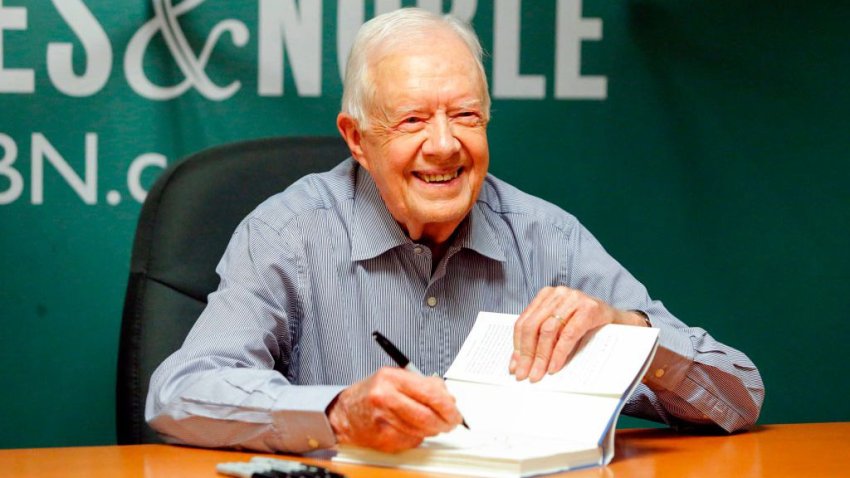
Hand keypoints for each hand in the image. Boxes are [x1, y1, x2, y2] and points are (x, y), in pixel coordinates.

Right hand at [327, 367, 462, 451]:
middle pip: (427, 415)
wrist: (346, 413)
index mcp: (391, 378)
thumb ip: (423, 384)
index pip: (429, 393)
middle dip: (445, 421)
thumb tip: (448, 397)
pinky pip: (412, 440)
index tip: (456, 411)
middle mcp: (385, 398)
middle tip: (451, 421)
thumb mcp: (395, 377)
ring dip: (433, 429)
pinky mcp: (383, 439)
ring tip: (431, 423)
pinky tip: (411, 428)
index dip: (447, 405)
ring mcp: (383, 421)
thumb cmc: (371, 394)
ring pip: (422, 430)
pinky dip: (418, 436)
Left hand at [510, 286, 646, 381]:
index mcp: (546, 295)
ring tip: (538, 374)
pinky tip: (554, 367)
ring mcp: (574, 298)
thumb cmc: (588, 327)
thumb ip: (542, 338)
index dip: (517, 347)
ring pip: (548, 330)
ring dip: (541, 357)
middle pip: (533, 326)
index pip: (524, 322)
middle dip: (527, 354)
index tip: (514, 367)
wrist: (621, 323)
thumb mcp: (561, 328)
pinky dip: (559, 353)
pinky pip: (568, 334)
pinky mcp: (590, 308)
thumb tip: (520, 364)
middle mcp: (558, 293)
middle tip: (524, 375)